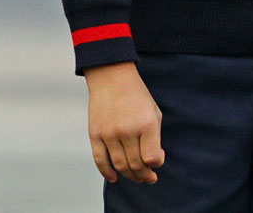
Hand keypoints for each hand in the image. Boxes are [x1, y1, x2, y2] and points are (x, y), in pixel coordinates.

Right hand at [84, 62, 163, 183]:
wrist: (111, 76)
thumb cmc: (136, 95)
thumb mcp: (153, 111)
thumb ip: (155, 138)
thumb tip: (152, 163)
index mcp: (146, 123)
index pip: (152, 158)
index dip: (156, 163)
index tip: (157, 159)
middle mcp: (127, 130)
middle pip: (136, 165)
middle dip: (144, 175)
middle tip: (148, 176)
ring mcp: (110, 133)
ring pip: (120, 166)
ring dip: (129, 176)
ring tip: (135, 176)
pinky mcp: (95, 133)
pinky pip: (100, 161)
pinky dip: (107, 173)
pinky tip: (114, 178)